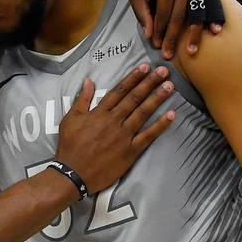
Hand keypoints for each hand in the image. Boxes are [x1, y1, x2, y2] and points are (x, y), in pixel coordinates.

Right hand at [55, 64, 175, 192]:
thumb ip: (82, 99)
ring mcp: (123, 136)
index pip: (120, 90)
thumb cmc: (70, 147)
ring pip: (143, 112)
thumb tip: (89, 81)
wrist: (72, 174)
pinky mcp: (130, 151)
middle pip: (135, 98)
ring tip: (170, 86)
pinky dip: (161, 125)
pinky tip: (171, 114)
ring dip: (157, 98)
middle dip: (150, 82)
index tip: (145, 67)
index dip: (133, 78)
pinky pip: (148, 136)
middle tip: (164, 71)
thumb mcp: (70, 119)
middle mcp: (113, 121)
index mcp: (99, 112)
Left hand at [125, 0, 214, 59]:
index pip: (164, 12)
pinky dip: (213, 15)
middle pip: (181, 14)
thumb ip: (140, 11)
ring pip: (197, 9)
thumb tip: (150, 34)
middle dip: (174, 37)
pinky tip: (214, 30)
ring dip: (194, 32)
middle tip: (169, 55)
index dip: (160, 31)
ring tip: (191, 51)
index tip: (156, 46)